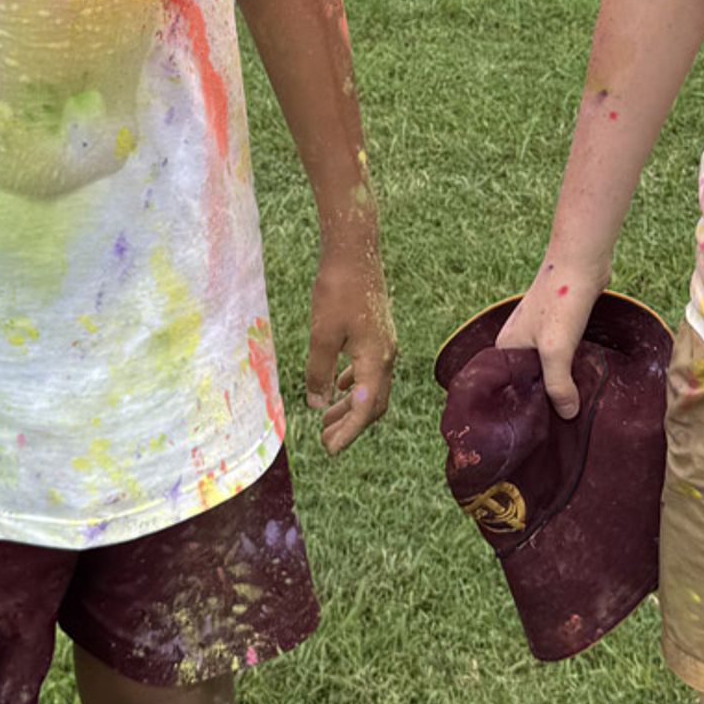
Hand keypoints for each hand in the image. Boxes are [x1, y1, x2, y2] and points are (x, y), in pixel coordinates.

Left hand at [305, 229, 394, 453]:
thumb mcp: (322, 335)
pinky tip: (337, 387)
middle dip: (351, 425)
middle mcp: (386, 356)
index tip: (330, 450)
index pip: (365, 409)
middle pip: (373, 404)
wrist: (354, 253)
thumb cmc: (337, 291)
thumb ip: (319, 372)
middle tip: (325, 441)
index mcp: (376, 359)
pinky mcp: (377, 334)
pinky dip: (354, 386)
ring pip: (371, 387)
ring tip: (327, 420)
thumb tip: (318, 405)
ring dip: (351, 406)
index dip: (348, 432)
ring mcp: (384, 344)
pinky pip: (369, 370)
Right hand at [495, 255, 602, 418]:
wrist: (581, 261)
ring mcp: (538, 334)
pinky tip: (583, 383)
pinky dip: (570, 370)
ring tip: (573, 408)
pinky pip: (561, 357)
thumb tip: (567, 415)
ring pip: (546, 369)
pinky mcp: (559, 328)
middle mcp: (517, 342)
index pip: (508, 389)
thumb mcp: (556, 350)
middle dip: (543, 398)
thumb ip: (558, 385)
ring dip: (559, 384)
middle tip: (562, 423)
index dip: (523, 408)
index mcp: (505, 348)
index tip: (540, 429)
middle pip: (528, 381)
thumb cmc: (562, 302)